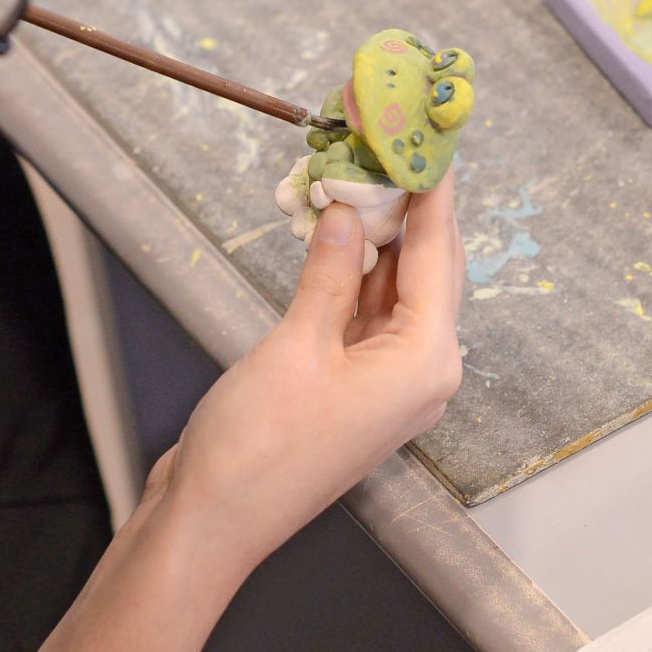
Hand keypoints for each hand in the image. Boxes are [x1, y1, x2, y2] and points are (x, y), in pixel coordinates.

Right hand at [149, 173, 464, 585]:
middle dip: (403, 202)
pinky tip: (330, 228)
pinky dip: (348, 269)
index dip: (429, 186)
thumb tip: (350, 210)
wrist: (213, 521)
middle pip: (425, 266)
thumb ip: (330, 273)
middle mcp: (419, 370)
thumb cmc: (258, 448)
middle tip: (382, 136)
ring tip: (352, 167)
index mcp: (425, 361)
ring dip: (372, 232)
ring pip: (393, 285)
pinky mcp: (350, 383)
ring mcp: (385, 379)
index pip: (437, 252)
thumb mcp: (296, 345)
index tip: (425, 130)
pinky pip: (363, 309)